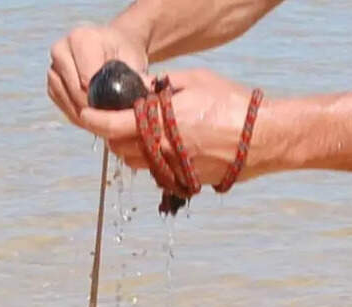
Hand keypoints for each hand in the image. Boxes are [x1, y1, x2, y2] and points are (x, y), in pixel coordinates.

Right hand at [47, 25, 148, 126]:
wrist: (113, 47)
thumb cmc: (126, 53)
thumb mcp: (135, 61)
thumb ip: (136, 78)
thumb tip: (141, 96)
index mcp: (81, 39)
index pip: (86, 80)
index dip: (103, 100)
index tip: (119, 110)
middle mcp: (61, 50)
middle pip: (75, 92)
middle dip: (95, 111)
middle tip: (116, 122)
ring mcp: (53, 67)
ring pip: (68, 102)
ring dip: (86, 117)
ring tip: (107, 121)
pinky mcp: (52, 83)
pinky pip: (63, 107)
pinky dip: (79, 116)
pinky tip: (95, 119)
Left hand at [79, 69, 264, 189]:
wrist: (265, 138)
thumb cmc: (233, 104)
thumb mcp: (196, 81)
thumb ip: (163, 85)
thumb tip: (142, 87)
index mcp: (162, 124)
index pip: (112, 126)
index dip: (94, 119)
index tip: (86, 113)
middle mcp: (164, 150)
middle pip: (120, 148)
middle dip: (113, 134)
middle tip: (119, 119)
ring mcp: (176, 169)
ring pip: (137, 164)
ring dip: (132, 149)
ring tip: (142, 133)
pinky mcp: (188, 181)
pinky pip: (159, 173)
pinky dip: (154, 161)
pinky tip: (166, 147)